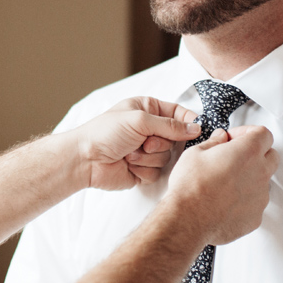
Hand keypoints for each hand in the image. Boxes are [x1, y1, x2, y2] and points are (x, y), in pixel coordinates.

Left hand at [69, 97, 201, 189]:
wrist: (86, 160)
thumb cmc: (105, 133)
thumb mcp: (139, 120)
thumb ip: (170, 124)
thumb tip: (195, 127)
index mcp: (148, 110)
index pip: (178, 113)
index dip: (188, 121)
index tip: (196, 129)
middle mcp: (149, 130)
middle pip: (176, 138)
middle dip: (160, 143)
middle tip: (144, 142)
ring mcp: (147, 150)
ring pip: (167, 157)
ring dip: (148, 157)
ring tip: (129, 154)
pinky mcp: (143, 169)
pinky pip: (157, 172)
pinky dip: (143, 169)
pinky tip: (128, 165)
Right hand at [165, 125, 276, 245]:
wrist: (188, 220)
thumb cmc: (190, 187)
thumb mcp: (196, 153)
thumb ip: (214, 142)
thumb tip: (220, 138)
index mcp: (248, 152)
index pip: (264, 134)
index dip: (248, 133)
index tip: (235, 138)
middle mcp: (260, 173)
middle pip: (271, 156)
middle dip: (256, 153)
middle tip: (236, 157)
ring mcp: (260, 197)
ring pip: (263, 181)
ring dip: (250, 178)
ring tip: (226, 183)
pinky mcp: (256, 217)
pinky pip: (256, 203)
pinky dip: (245, 200)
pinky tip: (225, 201)